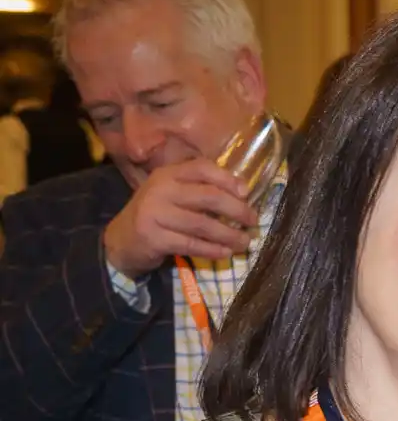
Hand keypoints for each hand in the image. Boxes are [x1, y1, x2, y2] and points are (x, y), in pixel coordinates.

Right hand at [102, 158, 257, 277]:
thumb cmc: (156, 216)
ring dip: (229, 235)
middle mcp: (160, 189)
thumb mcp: (172, 195)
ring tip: (245, 242)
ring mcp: (154, 213)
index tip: (247, 193)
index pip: (202, 168)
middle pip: (208, 196)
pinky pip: (191, 244)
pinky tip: (226, 253)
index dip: (228, 179)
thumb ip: (198, 191)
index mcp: (167, 174)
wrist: (120, 240)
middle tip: (253, 221)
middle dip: (236, 210)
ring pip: (202, 224)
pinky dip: (212, 250)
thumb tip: (242, 195)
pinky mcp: (153, 237)